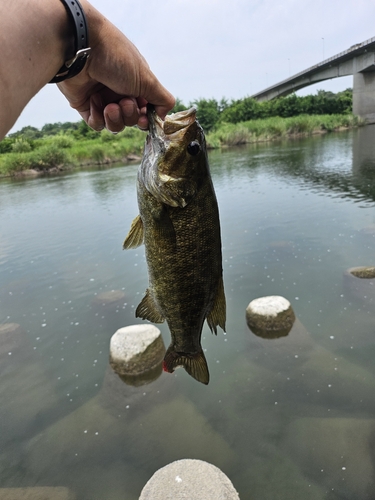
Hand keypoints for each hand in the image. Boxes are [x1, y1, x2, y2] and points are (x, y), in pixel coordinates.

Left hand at [57, 1, 174, 132]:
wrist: (80, 47)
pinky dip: (98, 117)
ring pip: (114, 125)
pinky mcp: (85, 104)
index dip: (146, 118)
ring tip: (109, 106)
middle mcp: (120, 91)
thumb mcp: (147, 78)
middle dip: (130, 115)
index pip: (146, 110)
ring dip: (114, 119)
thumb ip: (162, 99)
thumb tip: (163, 116)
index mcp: (136, 83)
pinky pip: (96, 124)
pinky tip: (94, 101)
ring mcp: (103, 98)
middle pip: (131, 120)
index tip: (145, 119)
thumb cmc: (116, 57)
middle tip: (125, 102)